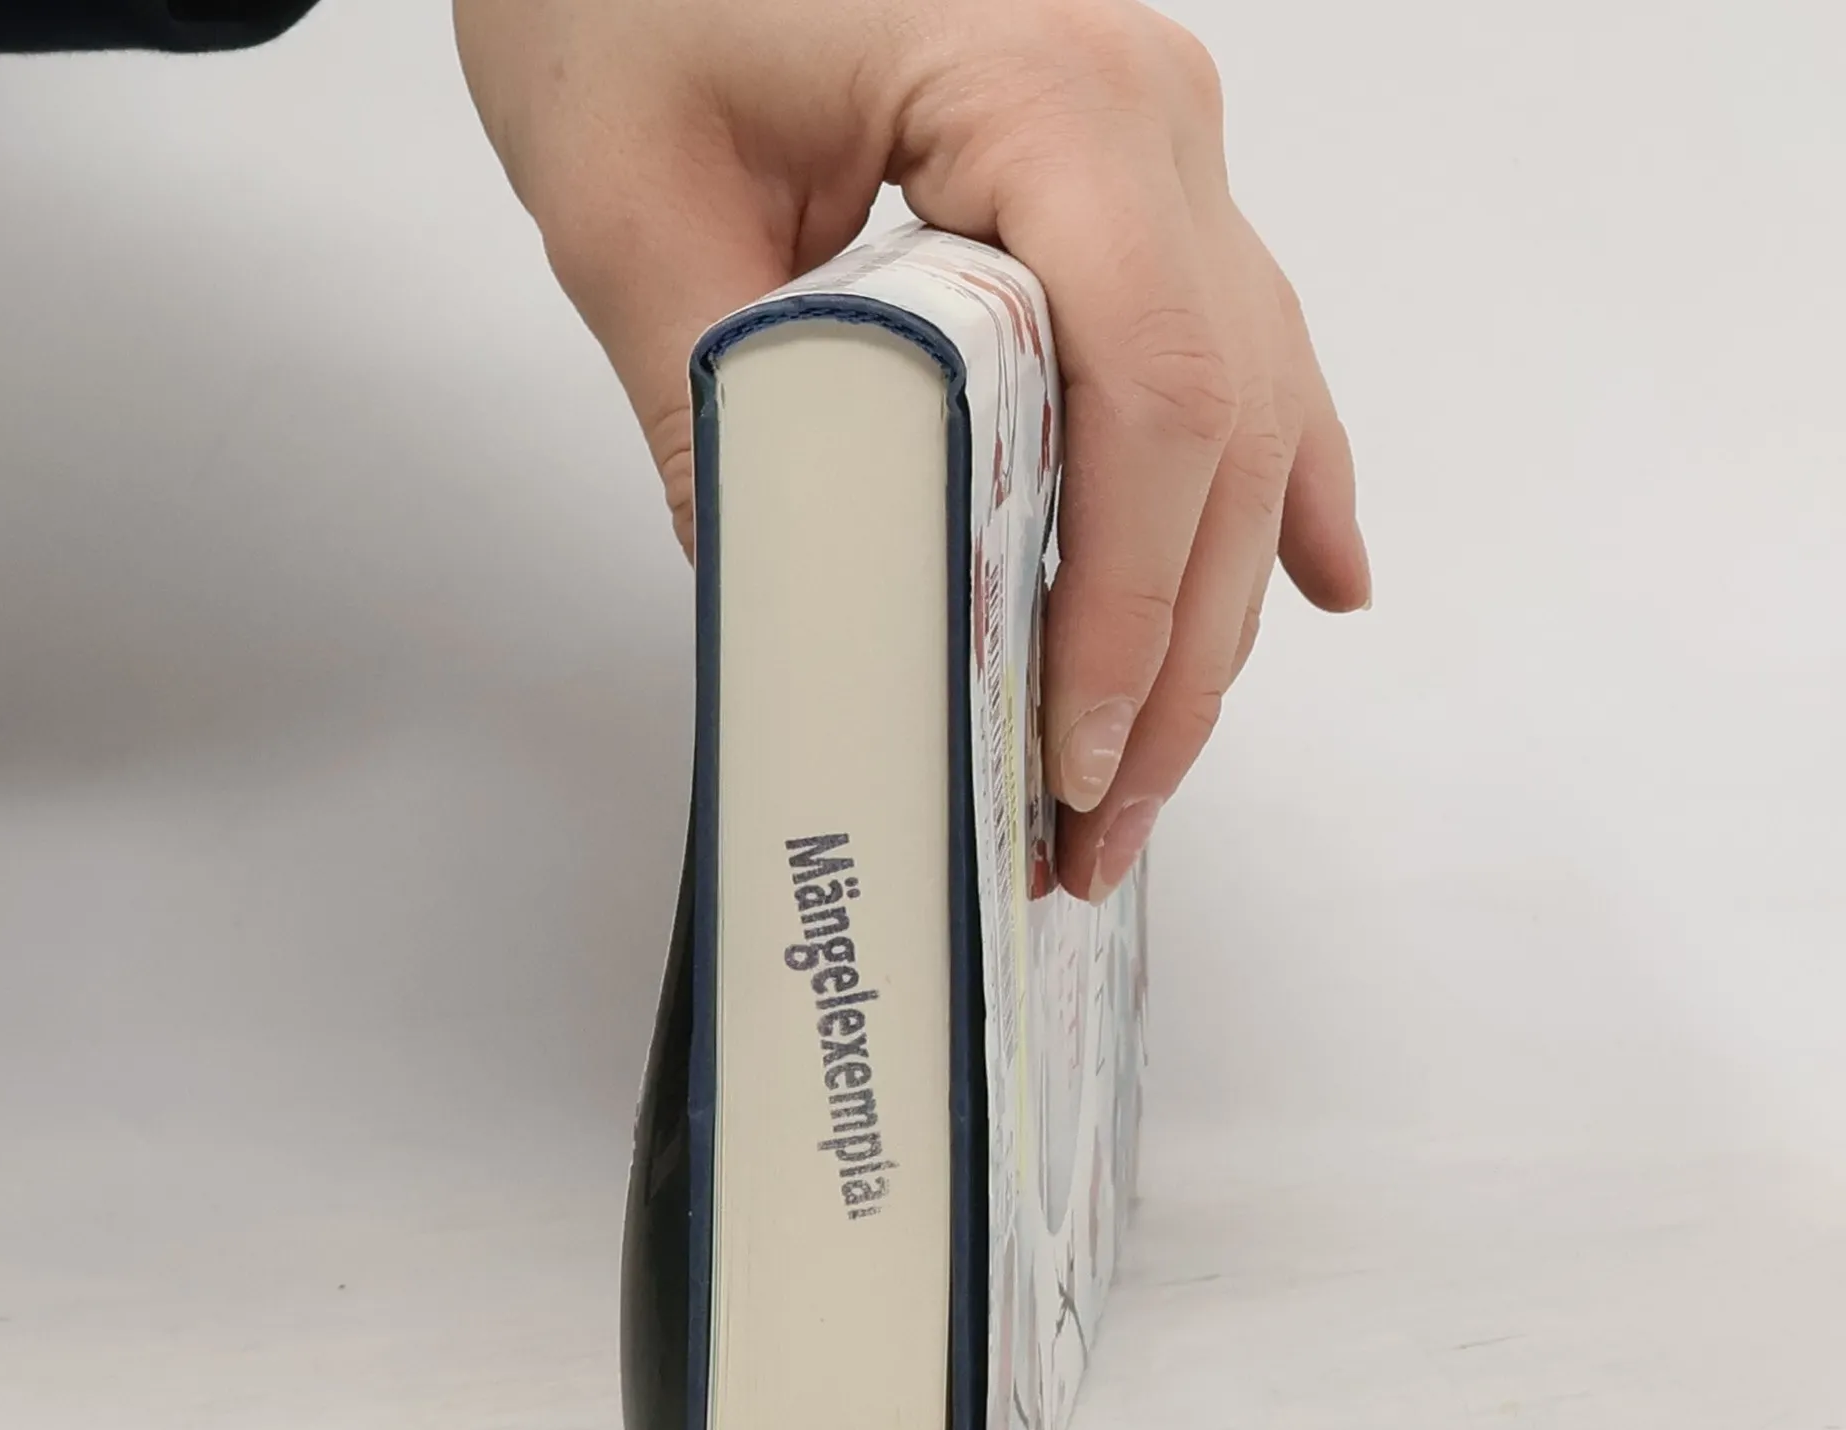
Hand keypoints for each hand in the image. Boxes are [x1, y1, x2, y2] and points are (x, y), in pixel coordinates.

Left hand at [456, 0, 1370, 899]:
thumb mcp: (628, 203)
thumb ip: (719, 409)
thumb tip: (799, 610)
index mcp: (1046, 90)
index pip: (1150, 393)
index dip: (1128, 600)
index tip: (1075, 747)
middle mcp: (1151, 121)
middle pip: (1225, 435)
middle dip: (1173, 660)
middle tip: (1102, 824)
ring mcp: (1162, 154)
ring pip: (1249, 421)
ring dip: (1209, 615)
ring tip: (1148, 770)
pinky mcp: (1134, 192)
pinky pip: (1242, 356)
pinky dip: (1274, 489)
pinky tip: (1316, 586)